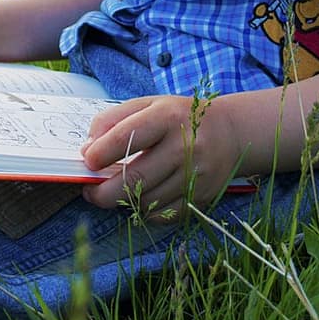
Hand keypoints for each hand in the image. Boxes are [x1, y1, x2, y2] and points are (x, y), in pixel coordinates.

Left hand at [79, 94, 243, 221]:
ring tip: (114, 192)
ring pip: (145, 201)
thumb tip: (87, 149)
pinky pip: (162, 214)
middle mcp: (185, 147)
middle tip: (91, 190)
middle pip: (134, 179)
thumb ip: (113, 120)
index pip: (126, 137)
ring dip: (122, 201)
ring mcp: (195, 175)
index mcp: (168, 117)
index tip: (88, 161)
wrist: (231, 133)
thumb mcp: (148, 105)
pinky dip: (144, 210)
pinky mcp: (201, 197)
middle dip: (103, 191)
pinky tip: (139, 199)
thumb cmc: (180, 117)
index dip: (100, 153)